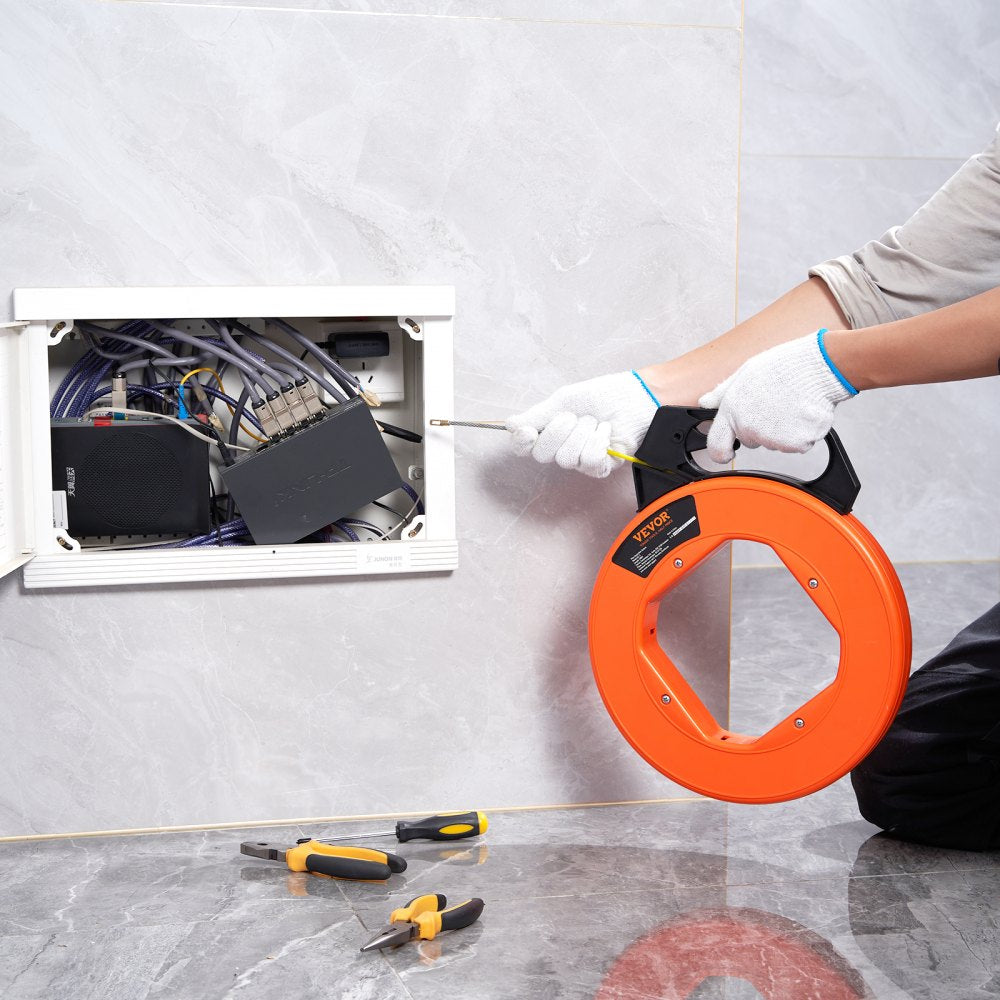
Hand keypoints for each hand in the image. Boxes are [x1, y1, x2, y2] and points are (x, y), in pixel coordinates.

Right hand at [506, 371, 659, 477]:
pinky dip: (599, 442)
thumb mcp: (564, 400)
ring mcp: (581, 460)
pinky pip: (590, 462)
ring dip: (584, 433)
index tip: (528, 431)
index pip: (524, 447)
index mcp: (550, 432)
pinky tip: (606, 432)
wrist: (635, 396)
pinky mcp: (601, 466)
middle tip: (576, 417)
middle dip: (560, 430)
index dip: (522, 442)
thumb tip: (510, 425)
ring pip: (567, 458)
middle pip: (544, 455)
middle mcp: (562, 449)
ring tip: (596, 422)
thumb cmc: (603, 396)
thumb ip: (537, 415)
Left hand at [698, 330, 856, 462]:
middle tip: (774, 404)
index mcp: (732, 411)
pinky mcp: (795, 443)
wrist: (819, 367)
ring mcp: (772, 438)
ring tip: (791, 404)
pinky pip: (796, 445)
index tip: (726, 453)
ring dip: (783, 430)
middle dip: (760, 429)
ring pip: (774, 443)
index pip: (716, 445)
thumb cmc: (784, 366)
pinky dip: (801, 433)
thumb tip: (705, 402)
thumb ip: (722, 392)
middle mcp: (749, 427)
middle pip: (751, 441)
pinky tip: (803, 412)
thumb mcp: (745, 373)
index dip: (720, 452)